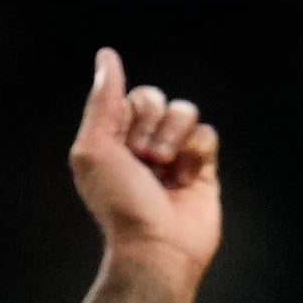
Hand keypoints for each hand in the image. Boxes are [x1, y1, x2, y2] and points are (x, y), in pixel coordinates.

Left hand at [69, 47, 220, 282]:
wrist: (156, 248)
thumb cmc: (120, 204)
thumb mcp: (94, 148)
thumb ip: (101, 100)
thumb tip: (107, 55)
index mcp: (115, 138)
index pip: (133, 96)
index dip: (134, 114)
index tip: (127, 146)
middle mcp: (144, 143)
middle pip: (159, 100)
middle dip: (154, 126)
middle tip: (146, 160)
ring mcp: (175, 155)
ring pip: (186, 112)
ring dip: (175, 137)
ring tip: (167, 169)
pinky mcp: (203, 169)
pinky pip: (208, 134)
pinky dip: (198, 151)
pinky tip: (187, 176)